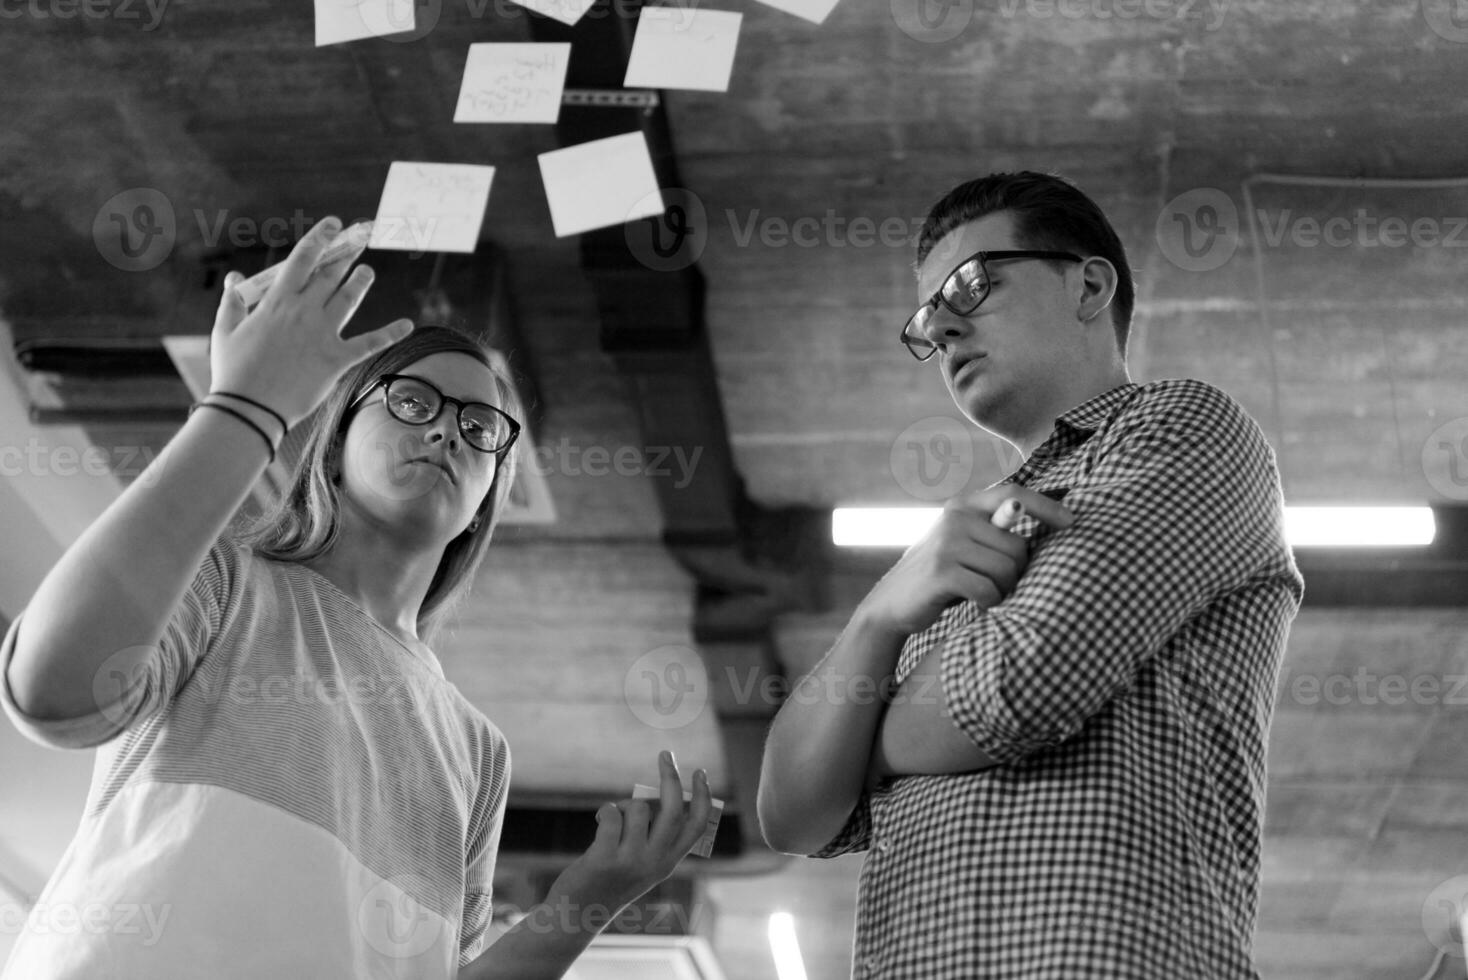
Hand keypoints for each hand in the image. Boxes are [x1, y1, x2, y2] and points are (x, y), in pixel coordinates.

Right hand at [207, 216, 413, 427]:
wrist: (249, 408)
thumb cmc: (233, 370)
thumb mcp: (224, 331)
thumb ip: (232, 302)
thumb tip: (233, 277)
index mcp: (276, 301)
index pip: (302, 259)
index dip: (320, 238)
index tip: (333, 224)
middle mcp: (303, 312)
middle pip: (330, 274)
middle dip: (346, 254)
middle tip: (359, 240)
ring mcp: (322, 334)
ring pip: (349, 299)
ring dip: (360, 281)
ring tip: (367, 271)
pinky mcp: (337, 359)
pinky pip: (369, 343)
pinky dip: (390, 333)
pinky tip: (407, 325)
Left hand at [550, 750, 713, 920]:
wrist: (578, 914)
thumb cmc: (610, 880)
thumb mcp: (642, 863)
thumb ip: (654, 835)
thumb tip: (657, 794)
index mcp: (668, 863)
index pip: (696, 826)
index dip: (702, 797)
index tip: (700, 772)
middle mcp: (654, 863)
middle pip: (673, 810)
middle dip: (671, 777)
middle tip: (666, 754)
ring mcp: (630, 862)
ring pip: (636, 807)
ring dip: (623, 803)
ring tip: (612, 819)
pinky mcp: (605, 859)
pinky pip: (611, 814)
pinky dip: (605, 811)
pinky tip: (599, 822)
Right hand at [856, 485, 1074, 638]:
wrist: (891, 604)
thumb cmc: (942, 576)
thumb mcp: (965, 544)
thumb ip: (996, 530)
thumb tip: (1048, 517)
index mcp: (963, 506)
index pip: (1015, 494)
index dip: (1047, 507)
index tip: (1072, 522)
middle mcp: (954, 517)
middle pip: (1017, 546)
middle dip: (1018, 574)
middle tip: (1001, 587)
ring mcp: (946, 543)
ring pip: (1007, 570)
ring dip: (1004, 591)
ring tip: (986, 595)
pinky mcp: (941, 572)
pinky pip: (989, 590)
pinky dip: (990, 604)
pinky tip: (979, 606)